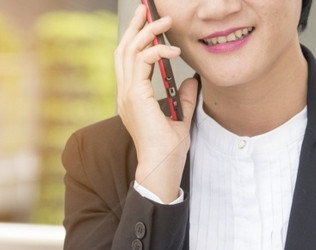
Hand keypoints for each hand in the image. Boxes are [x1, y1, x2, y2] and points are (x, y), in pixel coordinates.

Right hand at [115, 4, 198, 202]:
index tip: (147, 22)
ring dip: (147, 32)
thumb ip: (184, 98)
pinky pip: (143, 62)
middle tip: (146, 8)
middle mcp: (126, 94)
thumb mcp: (180, 117)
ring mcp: (128, 95)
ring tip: (164, 20)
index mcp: (132, 98)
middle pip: (124, 49)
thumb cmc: (168, 151)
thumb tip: (191, 80)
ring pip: (130, 51)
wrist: (162, 168)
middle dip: (136, 26)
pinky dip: (158, 50)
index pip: (128, 60)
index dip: (136, 38)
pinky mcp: (136, 96)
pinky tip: (173, 49)